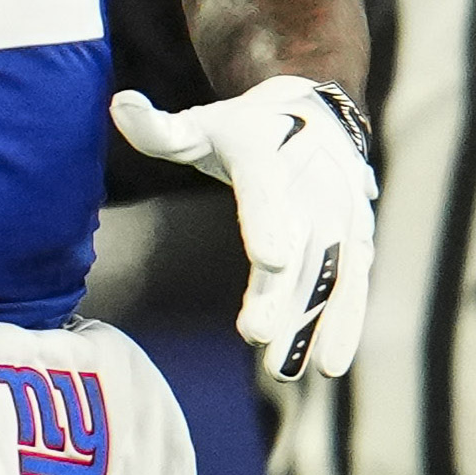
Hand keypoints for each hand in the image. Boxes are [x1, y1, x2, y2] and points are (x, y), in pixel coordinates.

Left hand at [109, 76, 378, 384]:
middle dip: (283, 292)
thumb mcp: (200, 126)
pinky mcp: (357, 239)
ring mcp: (341, 214)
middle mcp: (313, 185)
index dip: (268, 223)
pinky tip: (328, 365)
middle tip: (256, 334)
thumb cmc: (243, 130)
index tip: (269, 258)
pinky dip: (346, 322)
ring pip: (331, 272)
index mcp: (268, 154)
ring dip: (313, 321)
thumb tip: (118, 104)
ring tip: (286, 370)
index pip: (266, 191)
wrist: (316, 114)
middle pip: (299, 244)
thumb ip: (158, 129)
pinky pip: (354, 283)